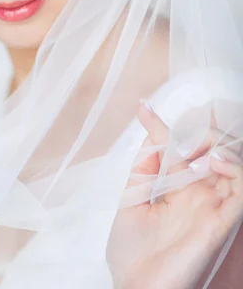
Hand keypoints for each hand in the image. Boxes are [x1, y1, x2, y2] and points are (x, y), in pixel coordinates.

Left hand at [107, 100, 242, 288]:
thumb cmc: (131, 254)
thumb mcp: (130, 201)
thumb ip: (144, 169)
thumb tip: (151, 134)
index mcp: (175, 189)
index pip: (175, 149)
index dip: (161, 125)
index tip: (142, 107)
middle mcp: (197, 194)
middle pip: (209, 149)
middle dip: (198, 130)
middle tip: (179, 131)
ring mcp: (212, 206)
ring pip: (231, 162)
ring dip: (217, 145)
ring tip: (198, 145)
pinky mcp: (223, 221)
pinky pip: (242, 190)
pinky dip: (234, 168)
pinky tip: (212, 160)